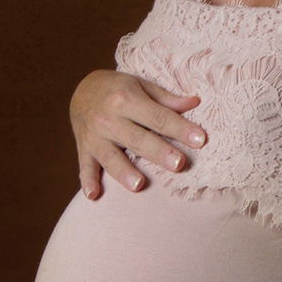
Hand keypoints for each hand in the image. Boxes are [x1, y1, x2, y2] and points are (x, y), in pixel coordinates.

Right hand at [71, 69, 207, 197]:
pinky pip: (85, 167)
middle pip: (136, 138)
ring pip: (110, 157)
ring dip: (123, 171)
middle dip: (157, 151)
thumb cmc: (118, 89)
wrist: (81, 90)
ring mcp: (94, 136)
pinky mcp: (84, 150)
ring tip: (139, 185)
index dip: (179, 128)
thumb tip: (195, 103)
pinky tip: (93, 195)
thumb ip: (166, 99)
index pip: (157, 117)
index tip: (200, 140)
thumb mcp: (140, 85)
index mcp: (125, 98)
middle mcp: (108, 118)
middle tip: (178, 164)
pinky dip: (87, 181)